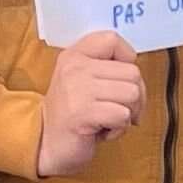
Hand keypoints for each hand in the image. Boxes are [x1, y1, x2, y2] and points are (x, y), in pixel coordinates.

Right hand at [34, 30, 144, 176]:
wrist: (45, 143)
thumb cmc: (71, 114)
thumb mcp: (82, 80)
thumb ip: (105, 68)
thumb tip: (137, 75)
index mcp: (74, 55)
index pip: (112, 40)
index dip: (127, 59)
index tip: (120, 79)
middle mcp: (75, 67)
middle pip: (132, 72)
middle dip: (135, 97)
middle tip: (120, 110)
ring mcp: (78, 89)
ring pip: (132, 94)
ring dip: (128, 114)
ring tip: (109, 120)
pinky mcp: (83, 113)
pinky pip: (122, 115)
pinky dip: (120, 129)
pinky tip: (104, 131)